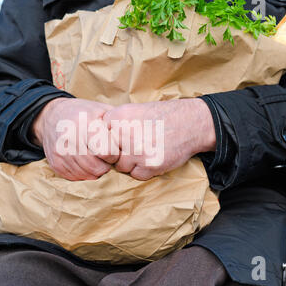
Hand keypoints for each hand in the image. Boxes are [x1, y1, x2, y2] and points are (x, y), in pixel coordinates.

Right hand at [31, 98, 118, 180]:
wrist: (51, 116)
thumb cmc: (83, 114)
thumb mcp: (101, 110)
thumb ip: (117, 123)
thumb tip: (134, 139)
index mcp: (85, 123)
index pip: (106, 152)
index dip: (113, 154)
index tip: (113, 149)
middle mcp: (70, 138)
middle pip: (97, 168)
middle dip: (105, 165)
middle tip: (104, 156)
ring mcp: (60, 152)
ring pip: (86, 174)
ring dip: (95, 170)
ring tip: (94, 158)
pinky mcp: (55, 163)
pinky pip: (75, 177)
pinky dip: (83, 173)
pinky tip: (84, 162)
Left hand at [100, 98, 215, 179]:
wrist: (190, 123)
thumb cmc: (161, 116)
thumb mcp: (133, 110)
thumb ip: (114, 124)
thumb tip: (95, 142)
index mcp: (118, 117)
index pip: (99, 138)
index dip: (110, 142)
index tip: (121, 139)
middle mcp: (125, 134)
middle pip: (109, 155)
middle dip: (119, 153)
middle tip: (135, 146)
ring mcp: (137, 151)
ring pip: (121, 167)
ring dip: (131, 163)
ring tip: (145, 150)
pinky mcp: (150, 166)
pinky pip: (136, 175)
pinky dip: (143, 170)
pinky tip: (152, 158)